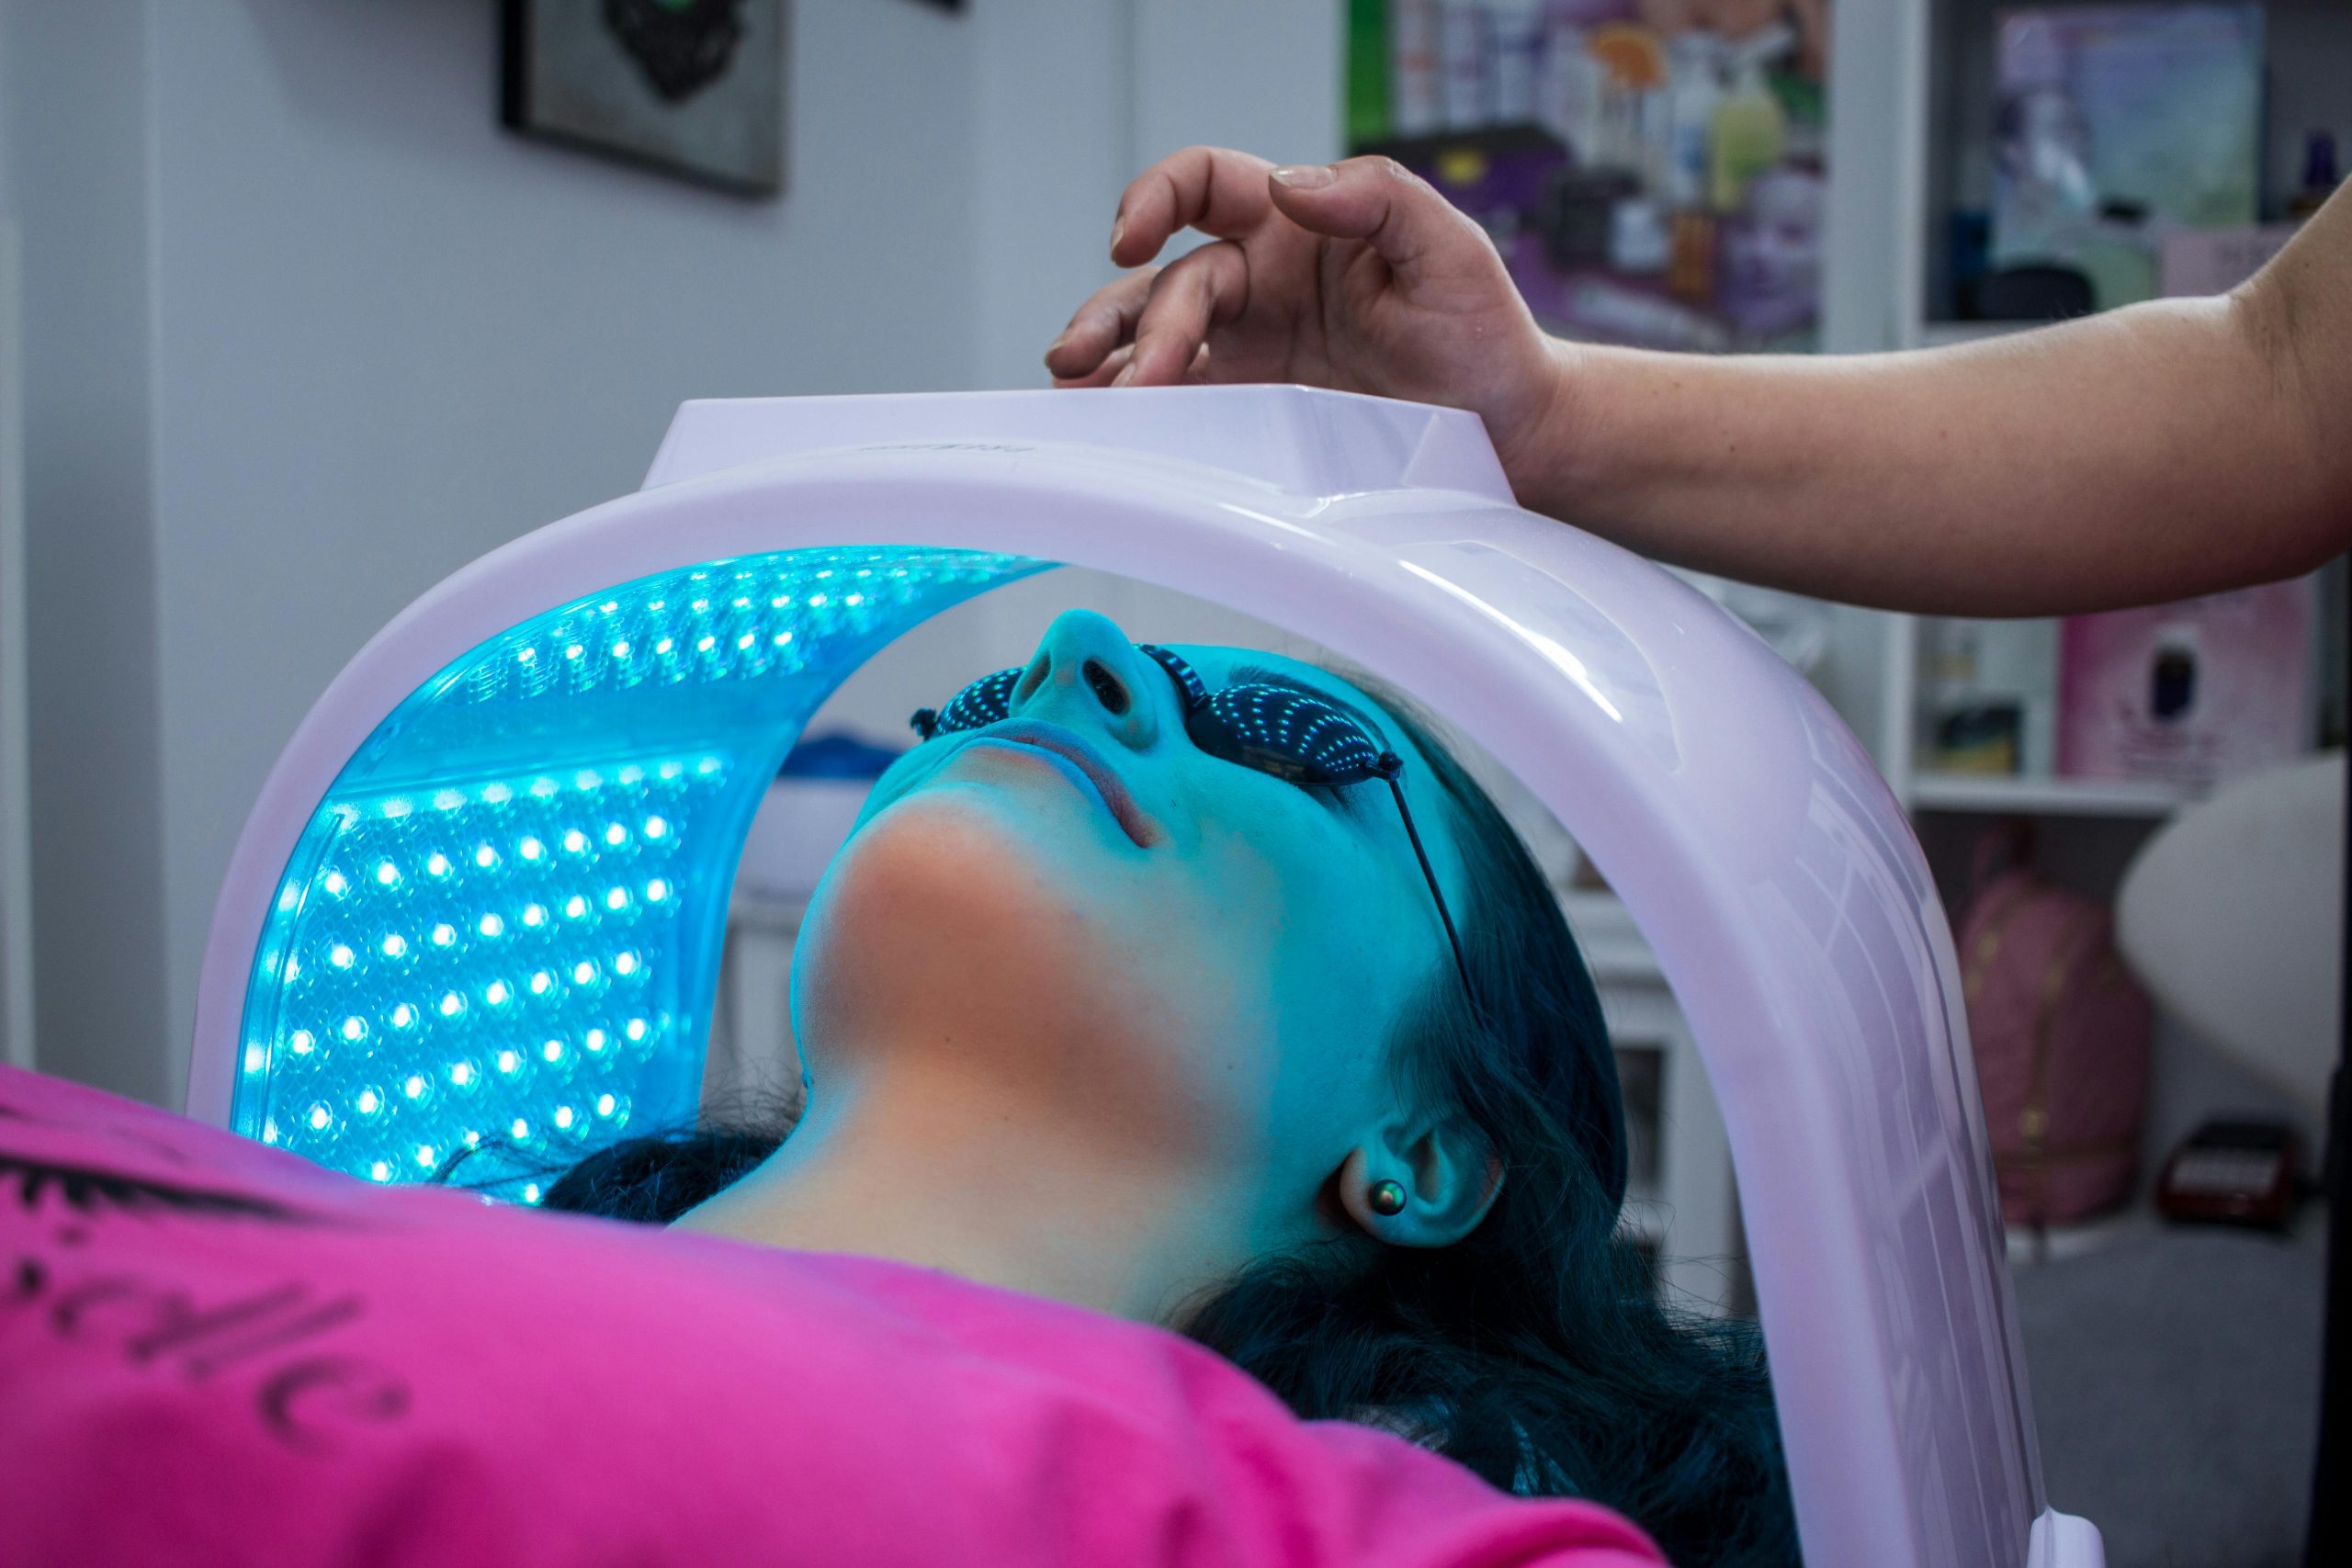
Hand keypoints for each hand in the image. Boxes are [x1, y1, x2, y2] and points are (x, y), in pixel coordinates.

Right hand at [1044, 147, 1567, 480]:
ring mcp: (1249, 351)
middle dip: (1132, 323)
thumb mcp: (1453, 251)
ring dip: (1108, 363)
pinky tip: (1106, 423)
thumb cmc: (1485, 336)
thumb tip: (1291, 181)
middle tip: (1127, 375)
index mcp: (1297, 228)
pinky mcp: (1249, 414)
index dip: (1156, 197)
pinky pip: (1179, 406)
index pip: (1204, 186)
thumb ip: (1380, 196)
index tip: (1131, 233)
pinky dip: (1135, 415)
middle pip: (1168, 282)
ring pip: (1153, 342)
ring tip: (1078, 394)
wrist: (1509, 434)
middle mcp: (1260, 282)